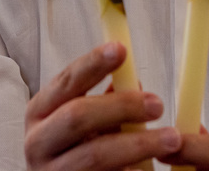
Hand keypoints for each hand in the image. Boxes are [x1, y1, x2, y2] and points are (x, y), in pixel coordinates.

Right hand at [24, 42, 180, 169]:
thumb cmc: (72, 152)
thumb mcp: (81, 123)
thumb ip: (105, 102)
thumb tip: (136, 83)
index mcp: (39, 112)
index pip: (66, 81)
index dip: (92, 63)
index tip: (121, 49)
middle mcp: (37, 142)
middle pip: (78, 115)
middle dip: (121, 106)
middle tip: (157, 104)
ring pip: (95, 155)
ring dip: (138, 144)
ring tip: (171, 139)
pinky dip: (128, 170)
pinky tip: (147, 168)